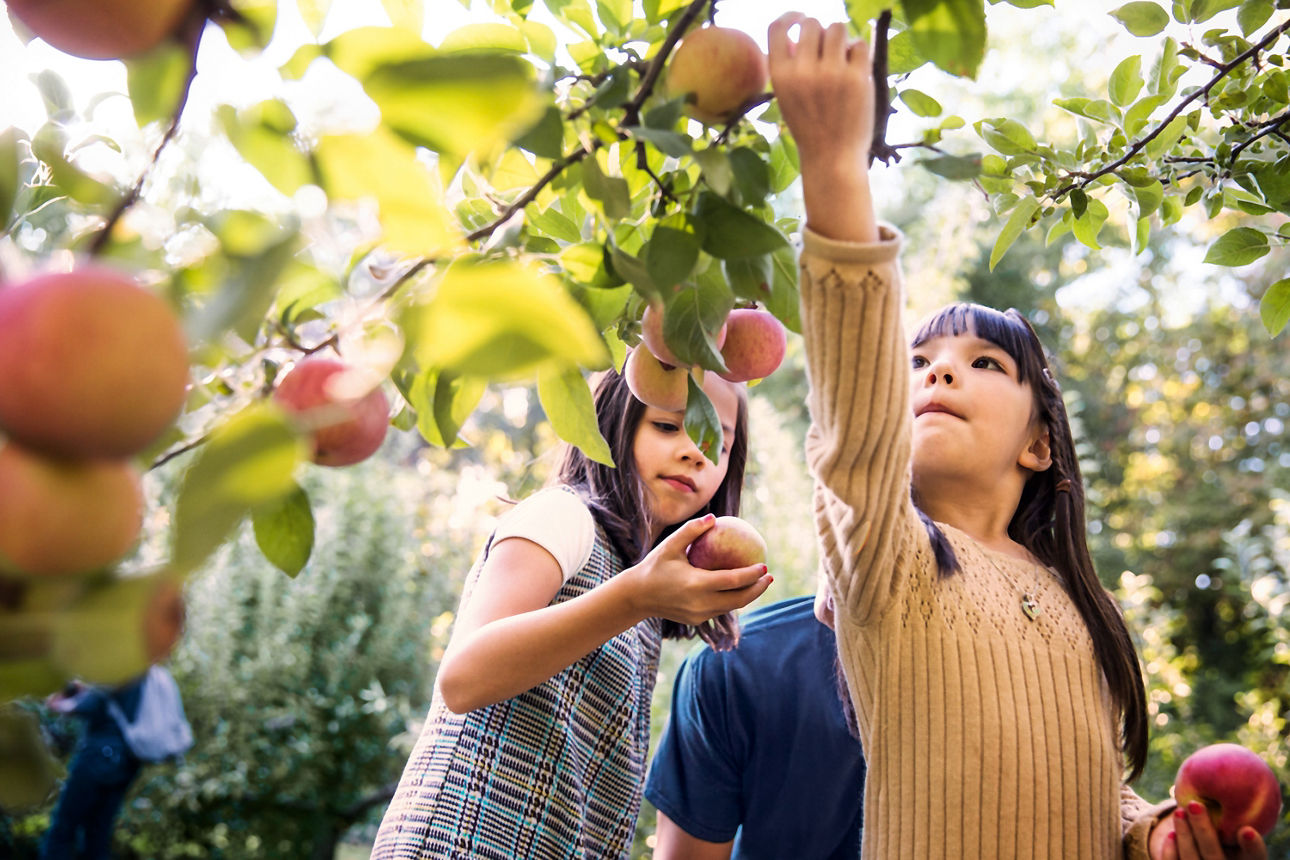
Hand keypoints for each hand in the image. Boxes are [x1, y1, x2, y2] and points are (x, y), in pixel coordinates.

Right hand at [626, 514, 771, 624]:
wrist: (637, 596)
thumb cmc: (654, 566)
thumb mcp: (669, 546)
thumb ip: (691, 531)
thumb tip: (714, 517)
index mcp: (695, 584)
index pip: (733, 581)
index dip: (751, 575)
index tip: (765, 566)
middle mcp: (700, 603)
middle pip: (739, 600)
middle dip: (758, 589)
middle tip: (769, 576)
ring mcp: (699, 615)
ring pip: (731, 607)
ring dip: (748, 596)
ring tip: (760, 582)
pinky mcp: (696, 621)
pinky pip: (720, 610)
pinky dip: (732, 600)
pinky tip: (739, 589)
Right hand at [766, 13, 878, 242]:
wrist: (832, 158)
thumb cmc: (810, 127)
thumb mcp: (788, 99)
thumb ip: (791, 68)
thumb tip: (802, 35)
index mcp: (780, 76)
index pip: (777, 28)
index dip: (791, 17)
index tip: (800, 19)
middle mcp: (803, 71)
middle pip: (813, 24)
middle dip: (821, 32)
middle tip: (828, 50)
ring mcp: (832, 73)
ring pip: (838, 28)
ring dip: (842, 39)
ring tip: (843, 59)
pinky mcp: (857, 78)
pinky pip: (860, 45)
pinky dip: (859, 53)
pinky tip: (856, 69)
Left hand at [1148, 803, 1267, 859]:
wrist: (1199, 853)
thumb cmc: (1221, 828)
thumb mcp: (1231, 821)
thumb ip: (1234, 805)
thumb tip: (1227, 763)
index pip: (1255, 859)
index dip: (1254, 848)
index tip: (1246, 830)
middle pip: (1216, 859)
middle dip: (1205, 833)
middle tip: (1195, 805)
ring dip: (1185, 836)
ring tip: (1179, 811)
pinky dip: (1171, 852)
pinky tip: (1170, 835)